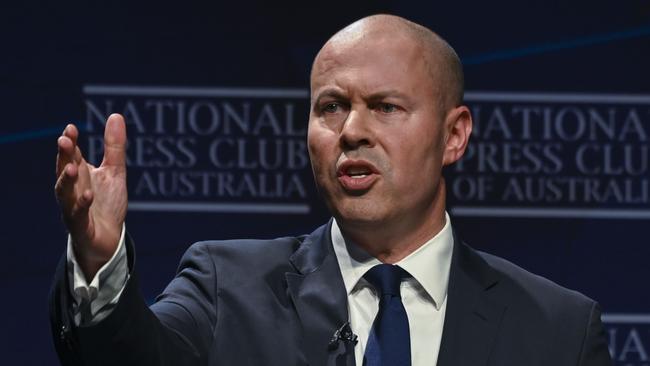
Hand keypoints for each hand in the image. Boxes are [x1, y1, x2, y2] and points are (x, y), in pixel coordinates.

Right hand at [54, 113, 127, 280]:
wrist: (109, 239)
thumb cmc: (107, 203)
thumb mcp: (114, 172)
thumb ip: (114, 147)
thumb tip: (116, 115)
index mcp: (80, 174)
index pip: (72, 155)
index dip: (70, 142)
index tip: (70, 128)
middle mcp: (72, 189)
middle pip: (64, 170)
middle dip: (63, 156)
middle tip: (64, 141)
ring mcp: (73, 207)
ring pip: (65, 193)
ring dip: (66, 180)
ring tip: (72, 168)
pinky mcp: (80, 226)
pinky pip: (78, 215)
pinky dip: (81, 205)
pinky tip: (88, 195)